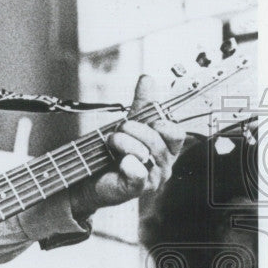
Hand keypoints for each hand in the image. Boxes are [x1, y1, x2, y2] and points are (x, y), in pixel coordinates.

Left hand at [70, 75, 185, 216]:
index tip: (144, 121)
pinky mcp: (136, 189)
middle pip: (158, 140)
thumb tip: (147, 78)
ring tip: (111, 143)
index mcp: (166, 148)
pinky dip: (128, 164)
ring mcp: (152, 179)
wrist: (91, 176)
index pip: (176, 133)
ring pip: (146, 154)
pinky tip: (120, 162)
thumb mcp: (129, 124)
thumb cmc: (115, 152)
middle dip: (134, 130)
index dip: (161, 123)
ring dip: (124, 143)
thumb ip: (141, 104)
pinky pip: (139, 174)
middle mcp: (164, 164)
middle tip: (117, 131)